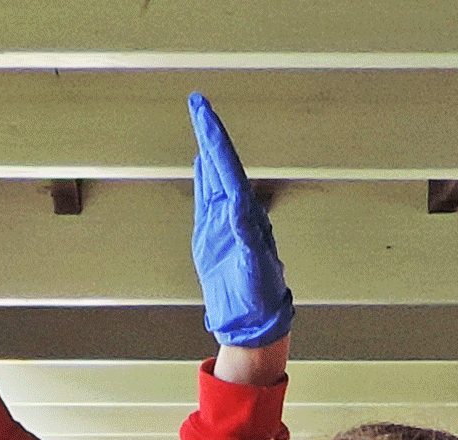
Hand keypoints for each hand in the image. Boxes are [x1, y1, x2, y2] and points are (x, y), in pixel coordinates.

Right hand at [188, 93, 291, 346]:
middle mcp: (236, 212)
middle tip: (197, 101)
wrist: (252, 320)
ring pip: (214, 176)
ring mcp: (223, 222)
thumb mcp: (255, 267)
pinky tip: (202, 161)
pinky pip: (206, 199)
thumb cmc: (260, 297)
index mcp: (247, 215)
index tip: (205, 114)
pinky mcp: (211, 235)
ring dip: (207, 148)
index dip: (216, 140)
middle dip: (209, 132)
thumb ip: (246, 236)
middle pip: (221, 163)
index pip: (229, 169)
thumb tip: (237, 203)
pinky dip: (204, 178)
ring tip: (200, 120)